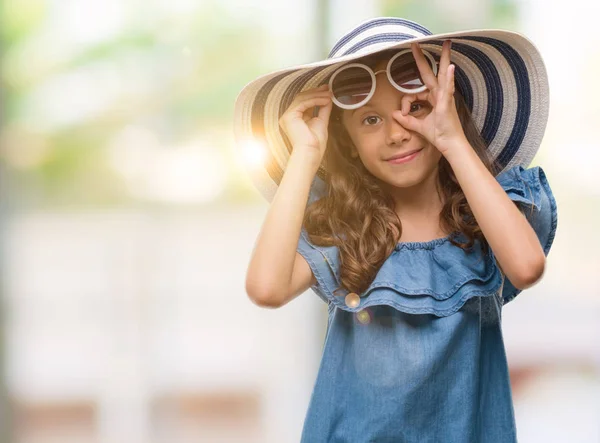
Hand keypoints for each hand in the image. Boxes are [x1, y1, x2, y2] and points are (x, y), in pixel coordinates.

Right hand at [278, 84, 332, 159]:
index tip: (327, 91)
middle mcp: (289, 116)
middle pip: (302, 98)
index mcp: (295, 119)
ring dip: (317, 95)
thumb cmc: (316, 144)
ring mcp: (287, 116)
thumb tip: (328, 99)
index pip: (304, 102)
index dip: (316, 95)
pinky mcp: (289, 116)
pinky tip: (325, 100)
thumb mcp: (321, 122)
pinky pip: (303, 102)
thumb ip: (323, 110)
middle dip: (316, 92)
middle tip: (328, 89)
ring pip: (302, 98)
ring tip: (329, 95)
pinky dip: (315, 100)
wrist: (311, 152)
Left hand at [392, 40, 467, 154]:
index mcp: (434, 98)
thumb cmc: (439, 135)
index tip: (401, 112)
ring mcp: (445, 98)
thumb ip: (407, 120)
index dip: (405, 101)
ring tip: (447, 45)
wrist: (450, 144)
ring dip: (445, 59)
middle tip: (418, 44)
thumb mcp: (419, 126)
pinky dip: (449, 78)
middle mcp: (440, 95)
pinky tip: (450, 68)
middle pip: (432, 73)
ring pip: (443, 75)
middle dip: (425, 58)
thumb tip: (394, 115)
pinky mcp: (448, 104)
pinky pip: (448, 88)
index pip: (416, 93)